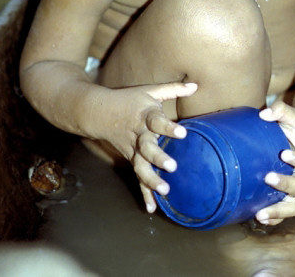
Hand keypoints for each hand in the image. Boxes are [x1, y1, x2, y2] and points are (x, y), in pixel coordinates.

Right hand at [103, 81, 197, 212]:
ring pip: (140, 166)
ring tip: (165, 190)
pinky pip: (137, 178)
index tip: (182, 133)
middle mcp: (138, 134)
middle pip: (147, 147)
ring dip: (151, 179)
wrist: (99, 112)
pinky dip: (144, 193)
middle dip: (158, 157)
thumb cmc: (130, 99)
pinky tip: (152, 208)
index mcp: (145, 115)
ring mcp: (132, 149)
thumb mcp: (150, 91)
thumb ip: (172, 89)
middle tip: (172, 167)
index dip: (168, 127)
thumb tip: (196, 86)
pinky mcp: (130, 159)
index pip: (157, 121)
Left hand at [255, 101, 294, 225]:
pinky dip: (274, 218)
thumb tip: (264, 114)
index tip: (284, 153)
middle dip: (284, 183)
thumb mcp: (291, 114)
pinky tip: (259, 217)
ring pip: (293, 206)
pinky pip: (283, 212)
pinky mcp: (285, 196)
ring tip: (261, 213)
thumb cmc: (294, 127)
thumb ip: (280, 109)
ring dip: (278, 210)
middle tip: (268, 177)